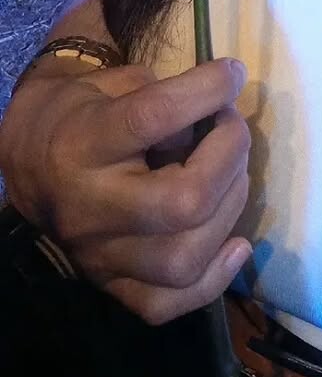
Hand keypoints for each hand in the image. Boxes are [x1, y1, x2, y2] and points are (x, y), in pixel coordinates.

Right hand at [0, 57, 251, 324]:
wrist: (32, 163)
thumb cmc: (84, 112)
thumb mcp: (114, 83)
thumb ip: (163, 92)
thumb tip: (217, 108)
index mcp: (82, 144)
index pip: (151, 117)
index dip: (205, 91)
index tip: (232, 74)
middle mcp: (89, 207)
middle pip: (183, 202)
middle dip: (229, 157)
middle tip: (231, 127)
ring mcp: (99, 255)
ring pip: (184, 259)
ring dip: (231, 210)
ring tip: (232, 174)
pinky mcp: (111, 285)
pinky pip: (168, 303)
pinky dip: (214, 278)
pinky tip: (234, 242)